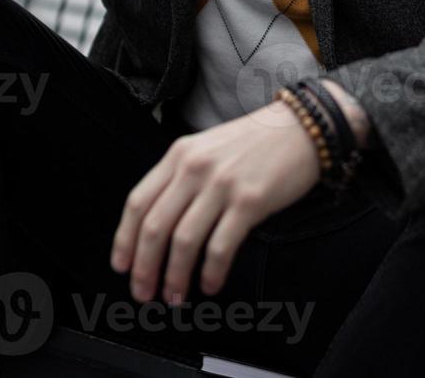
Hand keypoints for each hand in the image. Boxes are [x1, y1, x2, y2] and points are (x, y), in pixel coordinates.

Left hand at [110, 100, 318, 305]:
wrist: (302, 128)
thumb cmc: (256, 142)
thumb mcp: (207, 148)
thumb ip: (181, 177)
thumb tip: (159, 224)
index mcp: (179, 155)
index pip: (138, 202)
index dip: (124, 240)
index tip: (122, 266)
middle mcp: (195, 168)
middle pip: (155, 227)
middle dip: (145, 268)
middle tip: (144, 292)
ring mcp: (222, 185)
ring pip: (184, 241)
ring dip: (175, 277)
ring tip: (175, 296)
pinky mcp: (250, 201)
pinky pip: (220, 246)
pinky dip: (211, 272)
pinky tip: (210, 284)